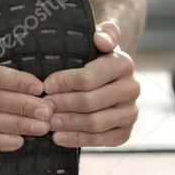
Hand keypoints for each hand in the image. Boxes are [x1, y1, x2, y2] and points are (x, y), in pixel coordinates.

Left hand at [42, 21, 139, 147]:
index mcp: (123, 64)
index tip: (44, 86)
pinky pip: (102, 141)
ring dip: (68, 124)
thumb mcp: (98, 36)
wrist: (106, 75)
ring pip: (95, 123)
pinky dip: (78, 140)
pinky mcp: (126, 131)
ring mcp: (131, 112)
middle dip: (62, 104)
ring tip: (47, 122)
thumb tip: (101, 40)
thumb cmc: (94, 54)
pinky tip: (58, 137)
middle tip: (42, 106)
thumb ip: (103, 33)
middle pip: (90, 102)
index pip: (89, 78)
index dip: (64, 83)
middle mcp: (132, 88)